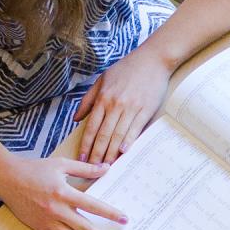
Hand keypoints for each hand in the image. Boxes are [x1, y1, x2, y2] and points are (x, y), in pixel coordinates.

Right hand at [0, 154, 130, 229]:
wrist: (7, 179)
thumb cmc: (34, 169)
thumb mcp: (61, 164)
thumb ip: (85, 168)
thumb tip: (106, 168)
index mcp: (63, 192)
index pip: (93, 205)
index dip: (110, 213)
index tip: (124, 220)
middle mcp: (56, 210)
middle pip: (85, 229)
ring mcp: (48, 222)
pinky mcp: (41, 228)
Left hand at [74, 47, 171, 167]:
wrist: (152, 59)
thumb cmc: (126, 69)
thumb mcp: (102, 80)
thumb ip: (88, 100)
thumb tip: (76, 119)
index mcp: (103, 98)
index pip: (91, 127)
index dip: (85, 145)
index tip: (81, 159)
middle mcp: (115, 105)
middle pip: (103, 135)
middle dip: (96, 155)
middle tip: (92, 169)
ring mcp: (131, 108)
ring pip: (117, 136)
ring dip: (110, 153)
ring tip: (106, 166)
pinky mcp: (145, 110)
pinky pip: (135, 130)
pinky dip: (128, 142)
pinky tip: (122, 153)